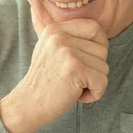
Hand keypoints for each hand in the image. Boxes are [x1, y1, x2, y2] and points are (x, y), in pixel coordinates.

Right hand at [16, 0, 108, 129]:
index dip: (99, 47)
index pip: (95, 28)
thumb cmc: (44, 82)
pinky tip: (77, 96)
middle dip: (95, 69)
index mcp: (55, 29)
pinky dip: (94, 94)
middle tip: (74, 79)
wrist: (28, 105)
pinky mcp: (74, 69)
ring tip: (72, 87)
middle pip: (102, 50)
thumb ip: (68, 38)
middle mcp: (60, 36)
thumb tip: (93, 30)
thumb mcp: (50, 51)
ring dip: (93, 83)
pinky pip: (102, 81)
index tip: (87, 63)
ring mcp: (67, 52)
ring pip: (104, 67)